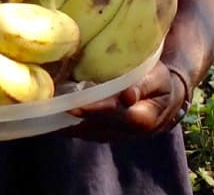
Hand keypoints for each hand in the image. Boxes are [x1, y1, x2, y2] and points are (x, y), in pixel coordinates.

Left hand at [61, 62, 187, 141]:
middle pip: (96, 126)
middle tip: (50, 106)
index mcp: (143, 118)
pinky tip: (54, 114)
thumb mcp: (157, 77)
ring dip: (67, 123)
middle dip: (72, 117)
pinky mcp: (106, 135)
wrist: (167, 99)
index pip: (114, 114)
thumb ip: (143, 84)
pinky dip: (70, 124)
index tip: (74, 105)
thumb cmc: (160, 82)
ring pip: (87, 132)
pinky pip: (85, 131)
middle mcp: (127, 132)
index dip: (94, 110)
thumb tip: (127, 96)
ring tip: (47, 112)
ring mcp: (116, 136)